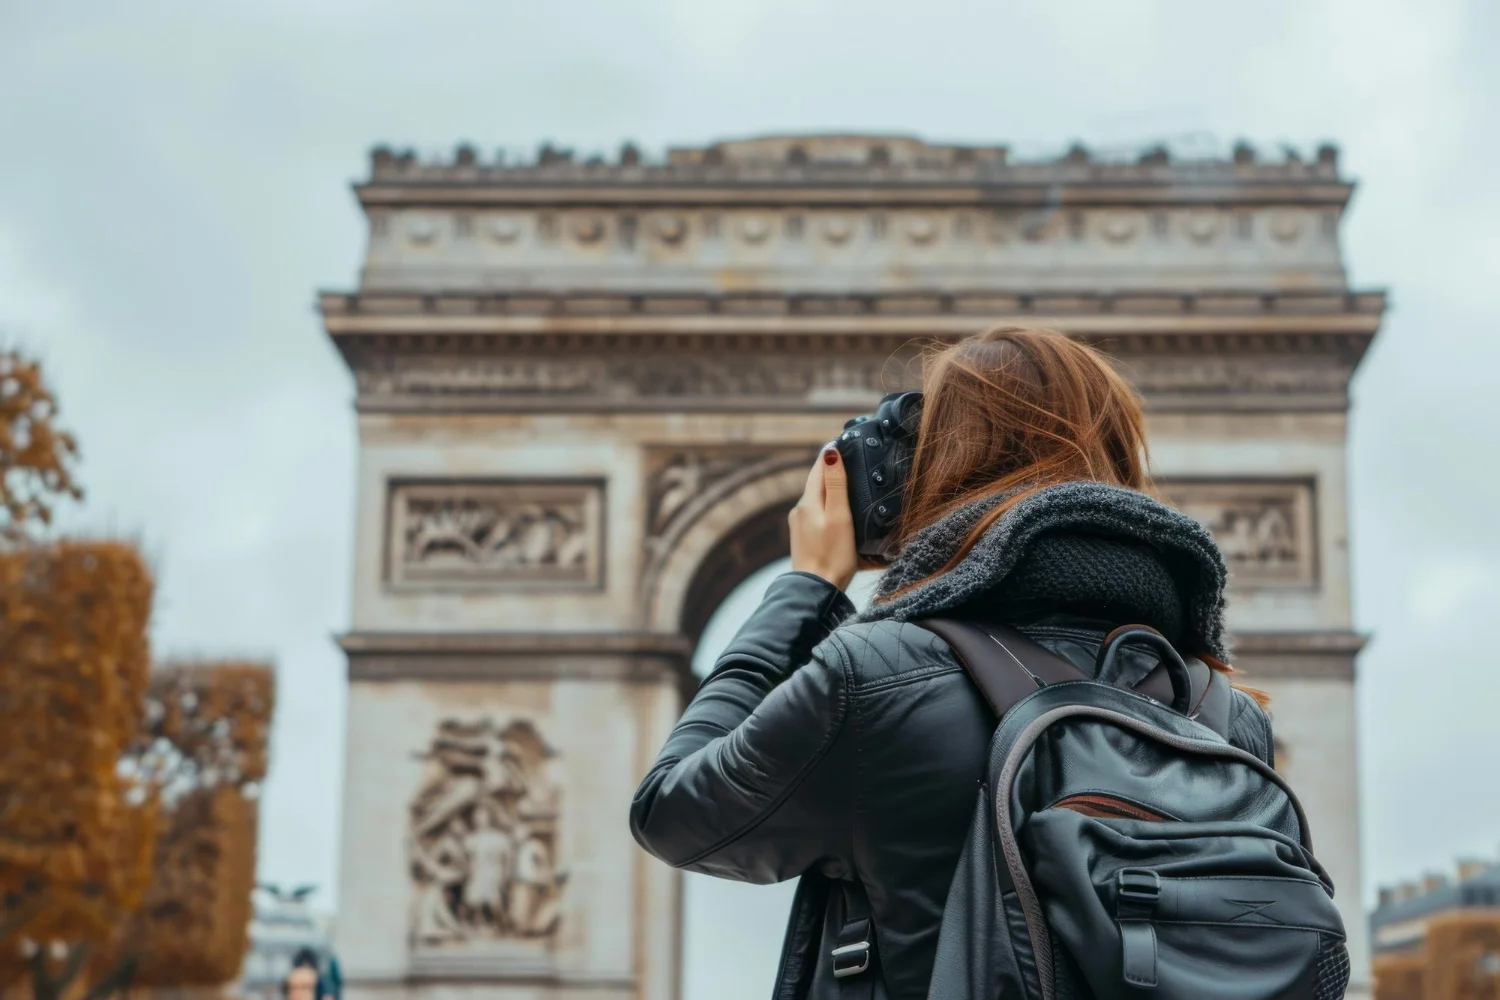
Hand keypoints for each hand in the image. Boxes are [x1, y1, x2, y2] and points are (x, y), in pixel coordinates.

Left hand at [789, 446, 858, 590]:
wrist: (816, 591)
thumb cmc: (832, 555)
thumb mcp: (839, 516)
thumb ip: (835, 485)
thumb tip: (829, 453)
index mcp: (808, 502)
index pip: (819, 468)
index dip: (832, 455)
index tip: (845, 442)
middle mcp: (800, 511)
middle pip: (817, 483)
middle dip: (832, 471)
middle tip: (851, 460)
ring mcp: (801, 526)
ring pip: (818, 500)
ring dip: (831, 491)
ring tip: (850, 485)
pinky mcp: (805, 540)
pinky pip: (818, 516)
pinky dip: (829, 509)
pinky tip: (841, 515)